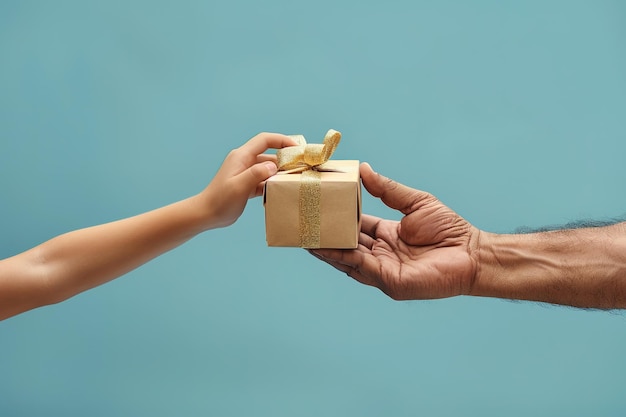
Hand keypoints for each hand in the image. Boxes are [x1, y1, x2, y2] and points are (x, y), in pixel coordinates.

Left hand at [201, 132, 296, 228]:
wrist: (206, 214)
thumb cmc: (220, 201)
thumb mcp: (239, 186)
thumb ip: (256, 174)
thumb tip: (273, 166)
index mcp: (241, 156)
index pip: (265, 140)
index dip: (282, 140)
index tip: (297, 148)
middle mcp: (244, 161)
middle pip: (269, 154)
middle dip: (285, 158)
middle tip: (300, 166)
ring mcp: (245, 173)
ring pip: (267, 168)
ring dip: (280, 172)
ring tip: (294, 179)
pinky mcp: (247, 184)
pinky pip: (264, 179)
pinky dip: (273, 183)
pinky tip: (281, 190)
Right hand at [310, 163, 480, 299]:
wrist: (472, 253)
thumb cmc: (450, 229)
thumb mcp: (415, 202)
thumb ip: (388, 189)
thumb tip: (363, 168)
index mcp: (385, 236)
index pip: (355, 225)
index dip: (337, 217)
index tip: (319, 205)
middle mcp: (380, 254)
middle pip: (345, 243)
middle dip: (324, 234)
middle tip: (303, 221)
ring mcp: (382, 270)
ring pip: (346, 257)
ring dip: (326, 247)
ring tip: (305, 234)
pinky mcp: (388, 281)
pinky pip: (360, 267)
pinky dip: (341, 256)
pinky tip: (325, 246)